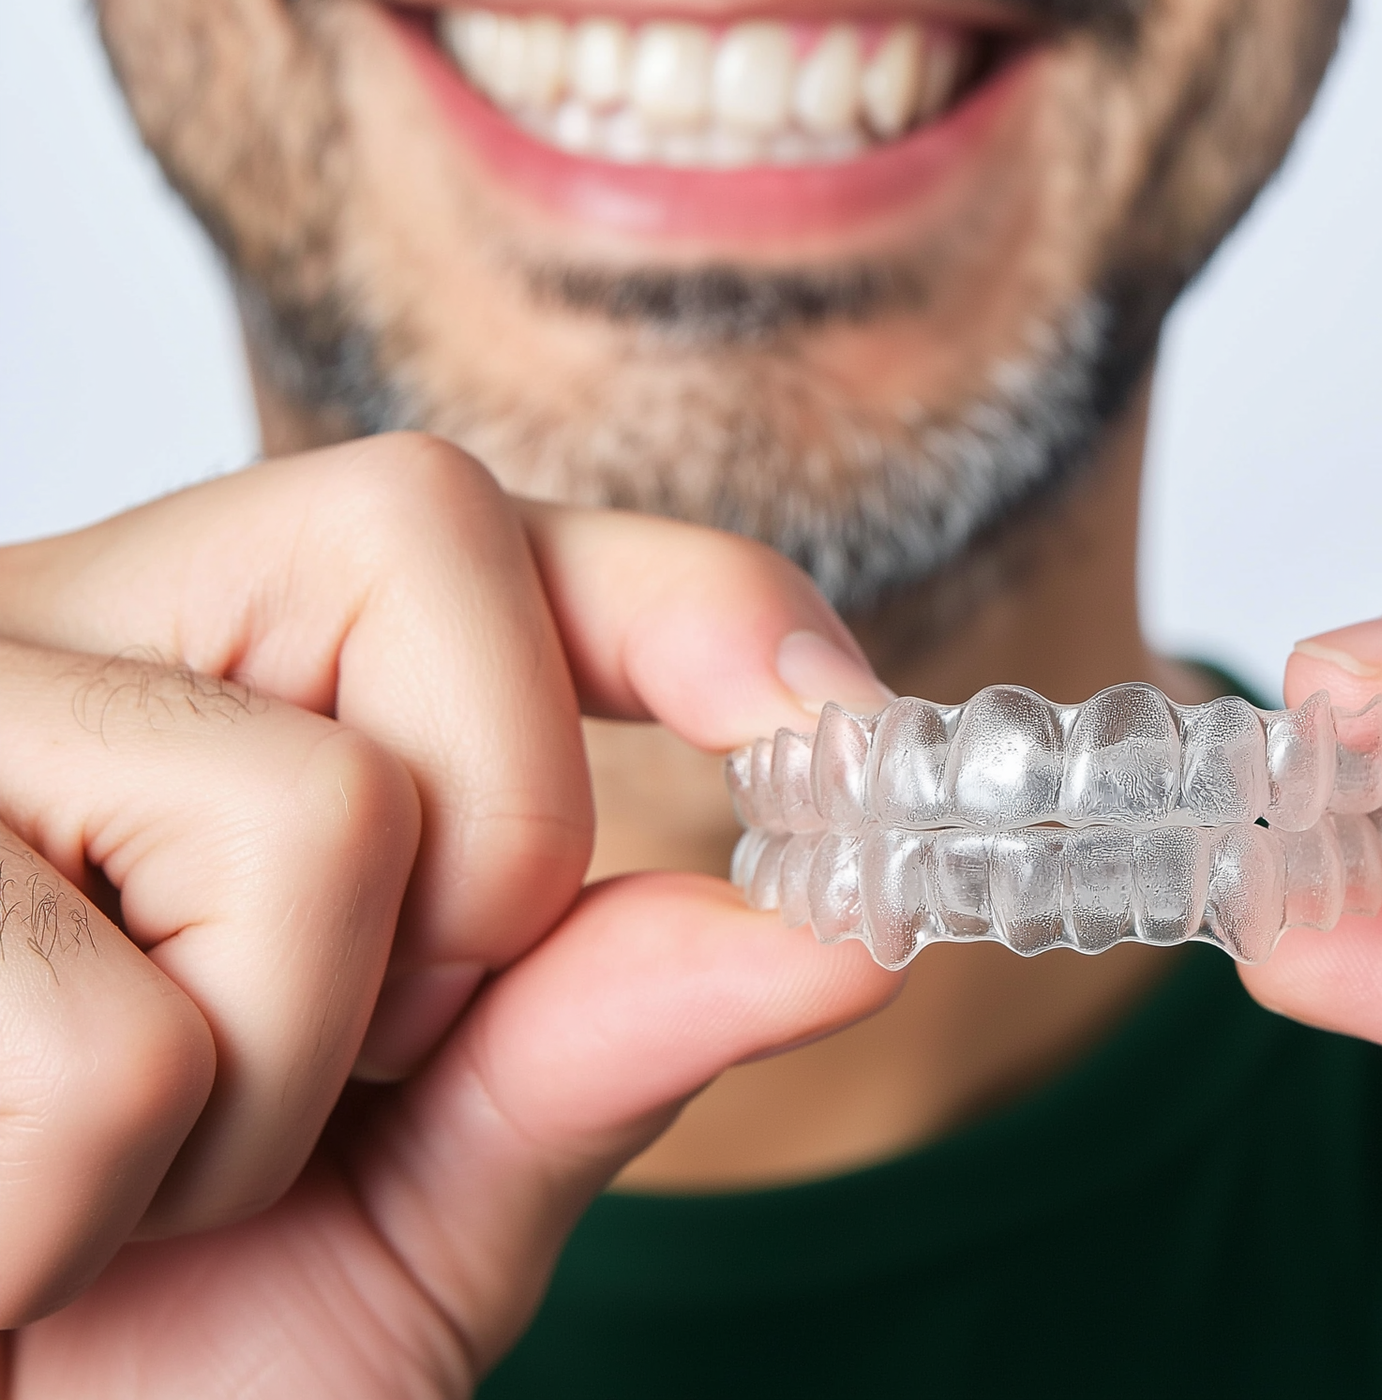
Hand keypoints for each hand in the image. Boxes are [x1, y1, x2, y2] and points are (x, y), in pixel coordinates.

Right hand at [0, 435, 896, 1392]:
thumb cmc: (142, 1351)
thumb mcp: (419, 1194)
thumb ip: (599, 1039)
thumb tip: (846, 934)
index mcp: (210, 670)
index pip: (468, 522)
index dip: (674, 587)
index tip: (827, 717)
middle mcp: (68, 635)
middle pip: (418, 542)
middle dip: (482, 853)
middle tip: (340, 1058)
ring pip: (316, 808)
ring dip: (271, 1096)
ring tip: (118, 1182)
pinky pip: (118, 1046)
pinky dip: (100, 1211)